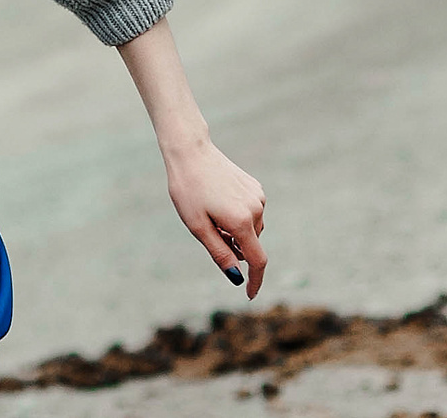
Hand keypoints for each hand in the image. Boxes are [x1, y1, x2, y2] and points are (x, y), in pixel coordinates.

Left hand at [163, 137, 267, 298]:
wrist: (190, 151)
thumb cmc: (188, 190)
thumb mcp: (198, 227)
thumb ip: (220, 253)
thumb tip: (237, 276)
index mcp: (241, 222)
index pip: (258, 261)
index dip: (255, 280)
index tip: (250, 295)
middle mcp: (256, 210)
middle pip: (251, 244)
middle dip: (234, 247)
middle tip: (208, 231)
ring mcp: (258, 197)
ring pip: (251, 229)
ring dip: (235, 231)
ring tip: (210, 213)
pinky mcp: (255, 187)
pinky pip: (250, 213)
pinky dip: (238, 217)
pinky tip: (218, 201)